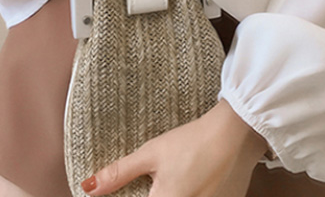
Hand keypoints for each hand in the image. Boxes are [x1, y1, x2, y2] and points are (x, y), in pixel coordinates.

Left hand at [81, 99, 269, 196]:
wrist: (237, 134)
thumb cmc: (194, 141)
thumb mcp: (152, 154)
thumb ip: (119, 174)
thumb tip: (87, 187)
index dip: (130, 194)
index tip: (143, 184)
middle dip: (155, 191)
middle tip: (160, 177)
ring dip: (173, 191)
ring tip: (182, 173)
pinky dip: (195, 192)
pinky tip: (195, 179)